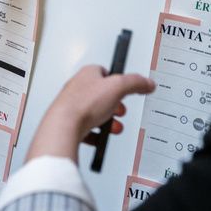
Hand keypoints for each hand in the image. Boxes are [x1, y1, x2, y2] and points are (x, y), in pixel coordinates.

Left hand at [28, 64, 155, 162]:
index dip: (118, 82)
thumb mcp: (118, 87)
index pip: (105, 72)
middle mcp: (78, 88)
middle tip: (120, 112)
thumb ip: (135, 83)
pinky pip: (85, 129)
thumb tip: (147, 82)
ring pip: (94, 113)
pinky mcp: (69, 123)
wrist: (63, 126)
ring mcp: (72, 106)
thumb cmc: (83, 104)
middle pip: (102, 96)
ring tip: (114, 127)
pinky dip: (95, 134)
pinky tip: (100, 137)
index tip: (126, 90)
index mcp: (87, 74)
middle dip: (114, 106)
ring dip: (107, 121)